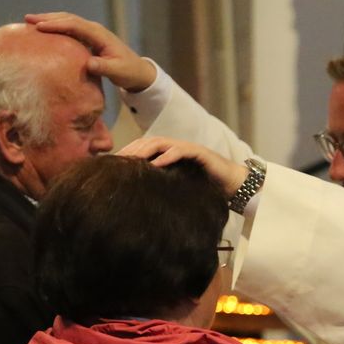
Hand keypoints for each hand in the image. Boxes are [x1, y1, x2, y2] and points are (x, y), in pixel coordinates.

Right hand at [26, 12, 157, 91]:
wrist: (137, 70)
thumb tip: (89, 63)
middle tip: (28, 19)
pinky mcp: (88, 39)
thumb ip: (104, 67)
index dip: (57, 24)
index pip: (74, 25)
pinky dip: (55, 27)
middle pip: (68, 18)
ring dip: (49, 20)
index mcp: (99, 35)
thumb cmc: (128, 71)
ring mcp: (91, 33)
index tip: (39, 27)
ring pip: (67, 21)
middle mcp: (94, 29)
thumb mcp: (118, 71)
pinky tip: (43, 31)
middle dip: (48, 17)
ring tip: (30, 22)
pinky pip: (69, 29)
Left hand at [119, 136, 247, 197]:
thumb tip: (139, 201)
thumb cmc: (204, 188)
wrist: (232, 185)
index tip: (111, 163)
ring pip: (160, 142)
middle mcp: (175, 148)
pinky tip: (156, 163)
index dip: (128, 153)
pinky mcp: (199, 153)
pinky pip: (180, 150)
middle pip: (147, 142)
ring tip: (131, 159)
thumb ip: (162, 188)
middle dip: (131, 149)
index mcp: (168, 155)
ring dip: (144, 149)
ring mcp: (187, 148)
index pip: (143, 149)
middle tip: (115, 160)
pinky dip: (168, 155)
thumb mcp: (177, 187)